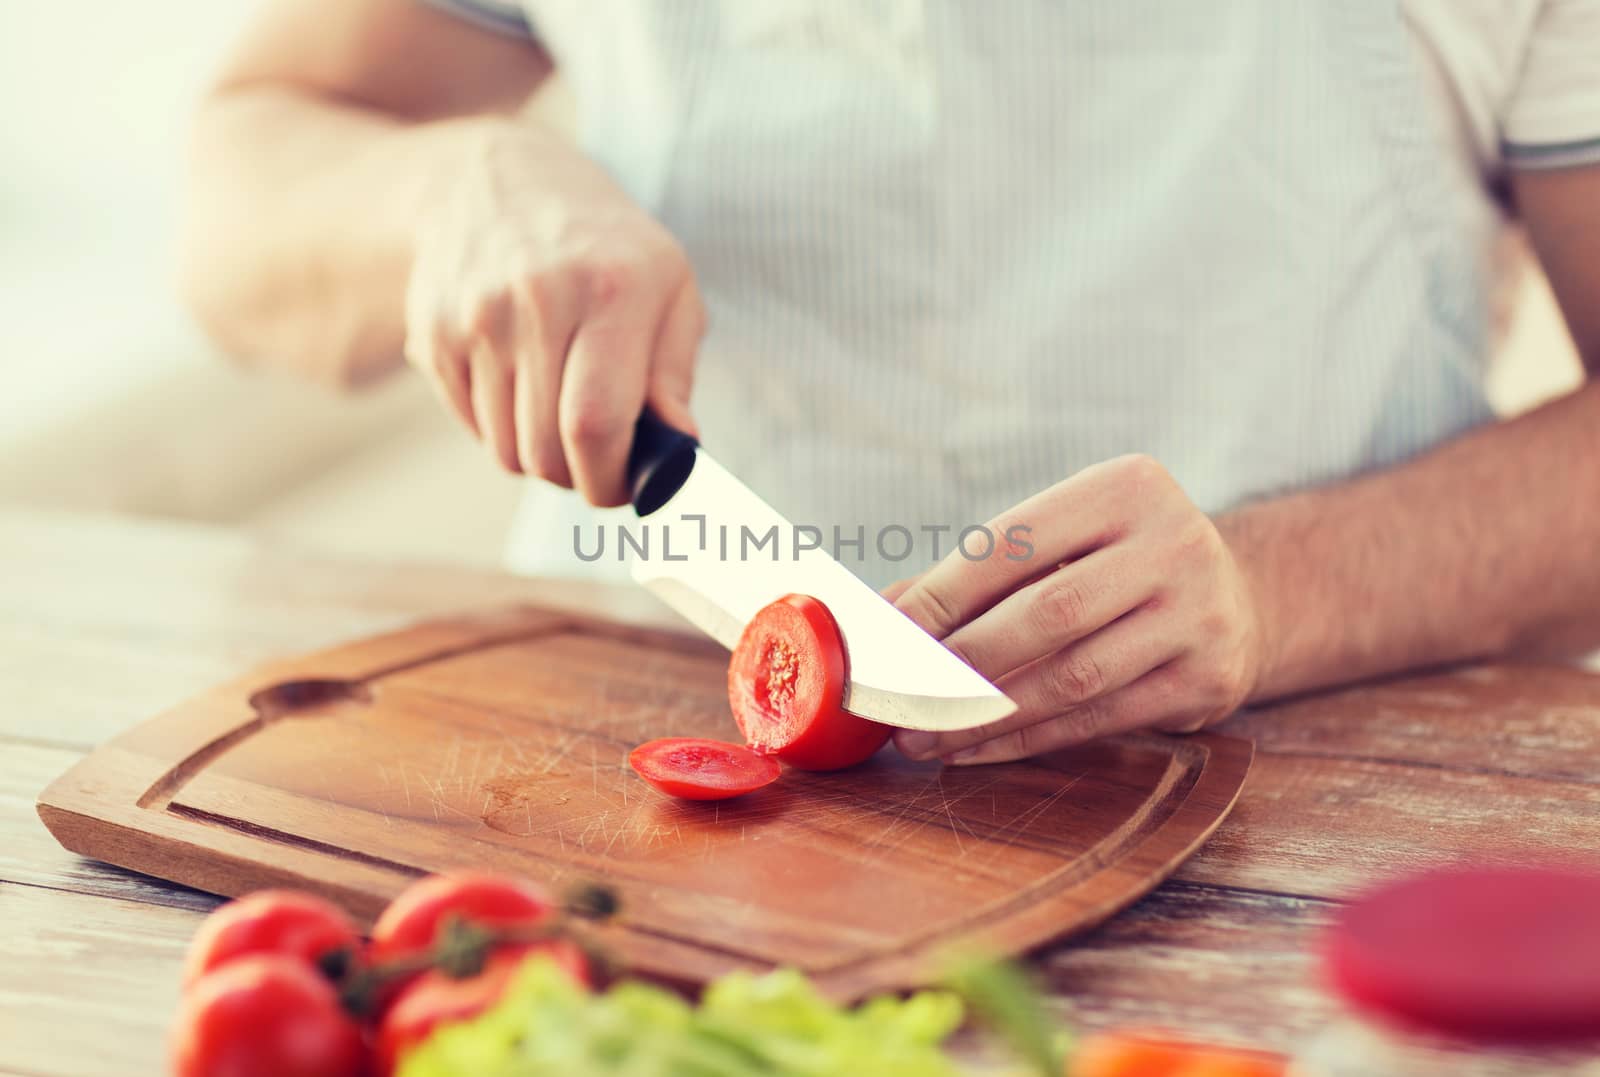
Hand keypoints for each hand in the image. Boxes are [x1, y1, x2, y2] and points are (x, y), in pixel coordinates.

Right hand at [404, 122, 705, 503]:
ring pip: (507, 449)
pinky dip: (501, 429)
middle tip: (597, 460)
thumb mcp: (667, 288)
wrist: (496, 181)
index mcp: (612, 289)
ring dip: (540, 456)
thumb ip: (674, 374)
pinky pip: (472, 426)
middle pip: (547, 449)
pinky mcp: (433, 333)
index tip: (623, 490)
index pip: (596, 424)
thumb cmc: (606, 250)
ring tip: (561, 413)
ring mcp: (476, 316)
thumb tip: (678, 451)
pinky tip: (521, 385)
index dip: (610, 480)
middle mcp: (538, 298)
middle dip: (578, 477)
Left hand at [892, 455, 1266, 764]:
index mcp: (1126, 487)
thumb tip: (879, 614)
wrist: (1240, 597)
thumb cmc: (1117, 565)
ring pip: (1071, 676)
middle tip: (897, 699)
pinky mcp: (1208, 679)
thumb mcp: (1063, 542)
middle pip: (1044, 614)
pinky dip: (1026, 739)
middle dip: (958, 664)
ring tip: (922, 734)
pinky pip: (1097, 718)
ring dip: (984, 714)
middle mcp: (1174, 542)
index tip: (887, 639)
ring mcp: (1200, 613)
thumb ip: (977, 573)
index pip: (1013, 544)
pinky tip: (974, 748)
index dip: (942, 595)